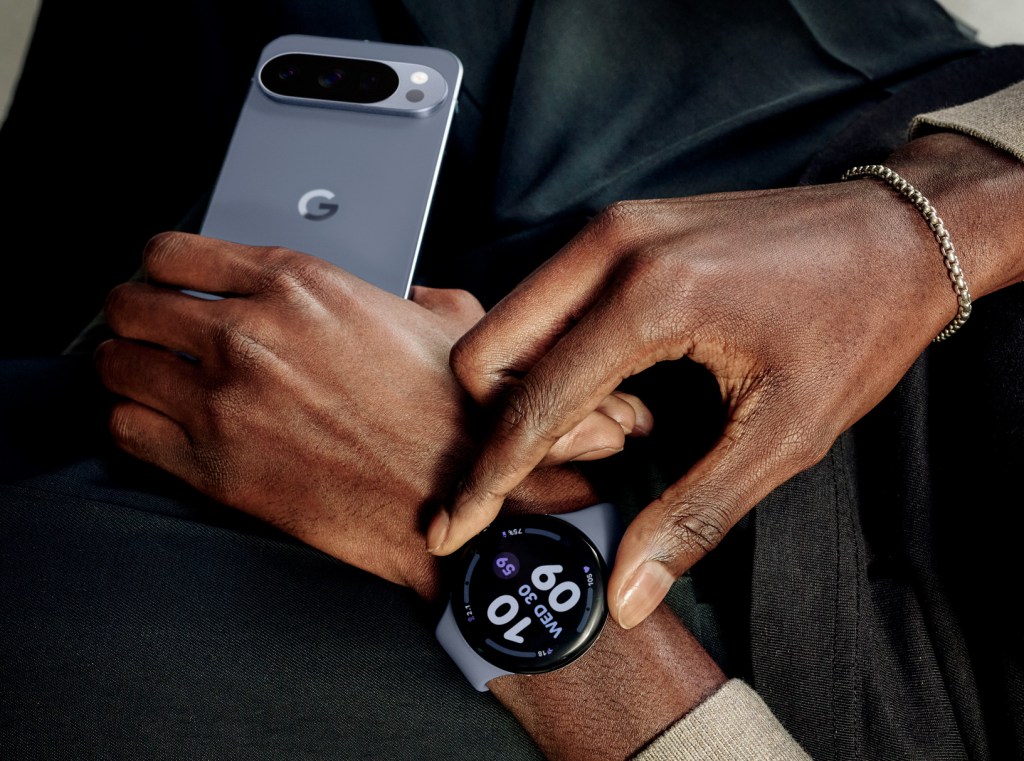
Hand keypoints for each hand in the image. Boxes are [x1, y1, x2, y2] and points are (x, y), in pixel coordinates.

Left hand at [97, 234, 729, 760]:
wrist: (452, 503)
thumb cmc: (453, 423)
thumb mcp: (450, 328)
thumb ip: (421, 296)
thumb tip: (419, 297)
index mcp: (301, 286)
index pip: (176, 250)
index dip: (161, 265)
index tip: (167, 281)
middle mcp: (250, 334)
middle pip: (132, 302)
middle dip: (135, 315)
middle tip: (150, 331)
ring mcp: (223, 399)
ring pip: (116, 363)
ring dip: (126, 368)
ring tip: (146, 379)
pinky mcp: (211, 465)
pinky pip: (125, 429)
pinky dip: (132, 426)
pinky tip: (159, 428)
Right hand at [432, 133, 1023, 627]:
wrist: (897, 234)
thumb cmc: (856, 323)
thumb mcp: (786, 434)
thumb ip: (694, 514)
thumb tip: (627, 591)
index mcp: (651, 296)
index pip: (533, 403)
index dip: (488, 478)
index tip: (452, 525)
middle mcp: (611, 248)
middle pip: (487, 351)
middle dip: (508, 425)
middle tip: (594, 456)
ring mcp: (611, 229)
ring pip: (510, 323)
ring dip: (536, 391)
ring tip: (626, 422)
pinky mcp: (619, 230)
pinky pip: (545, 300)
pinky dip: (556, 357)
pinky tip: (625, 385)